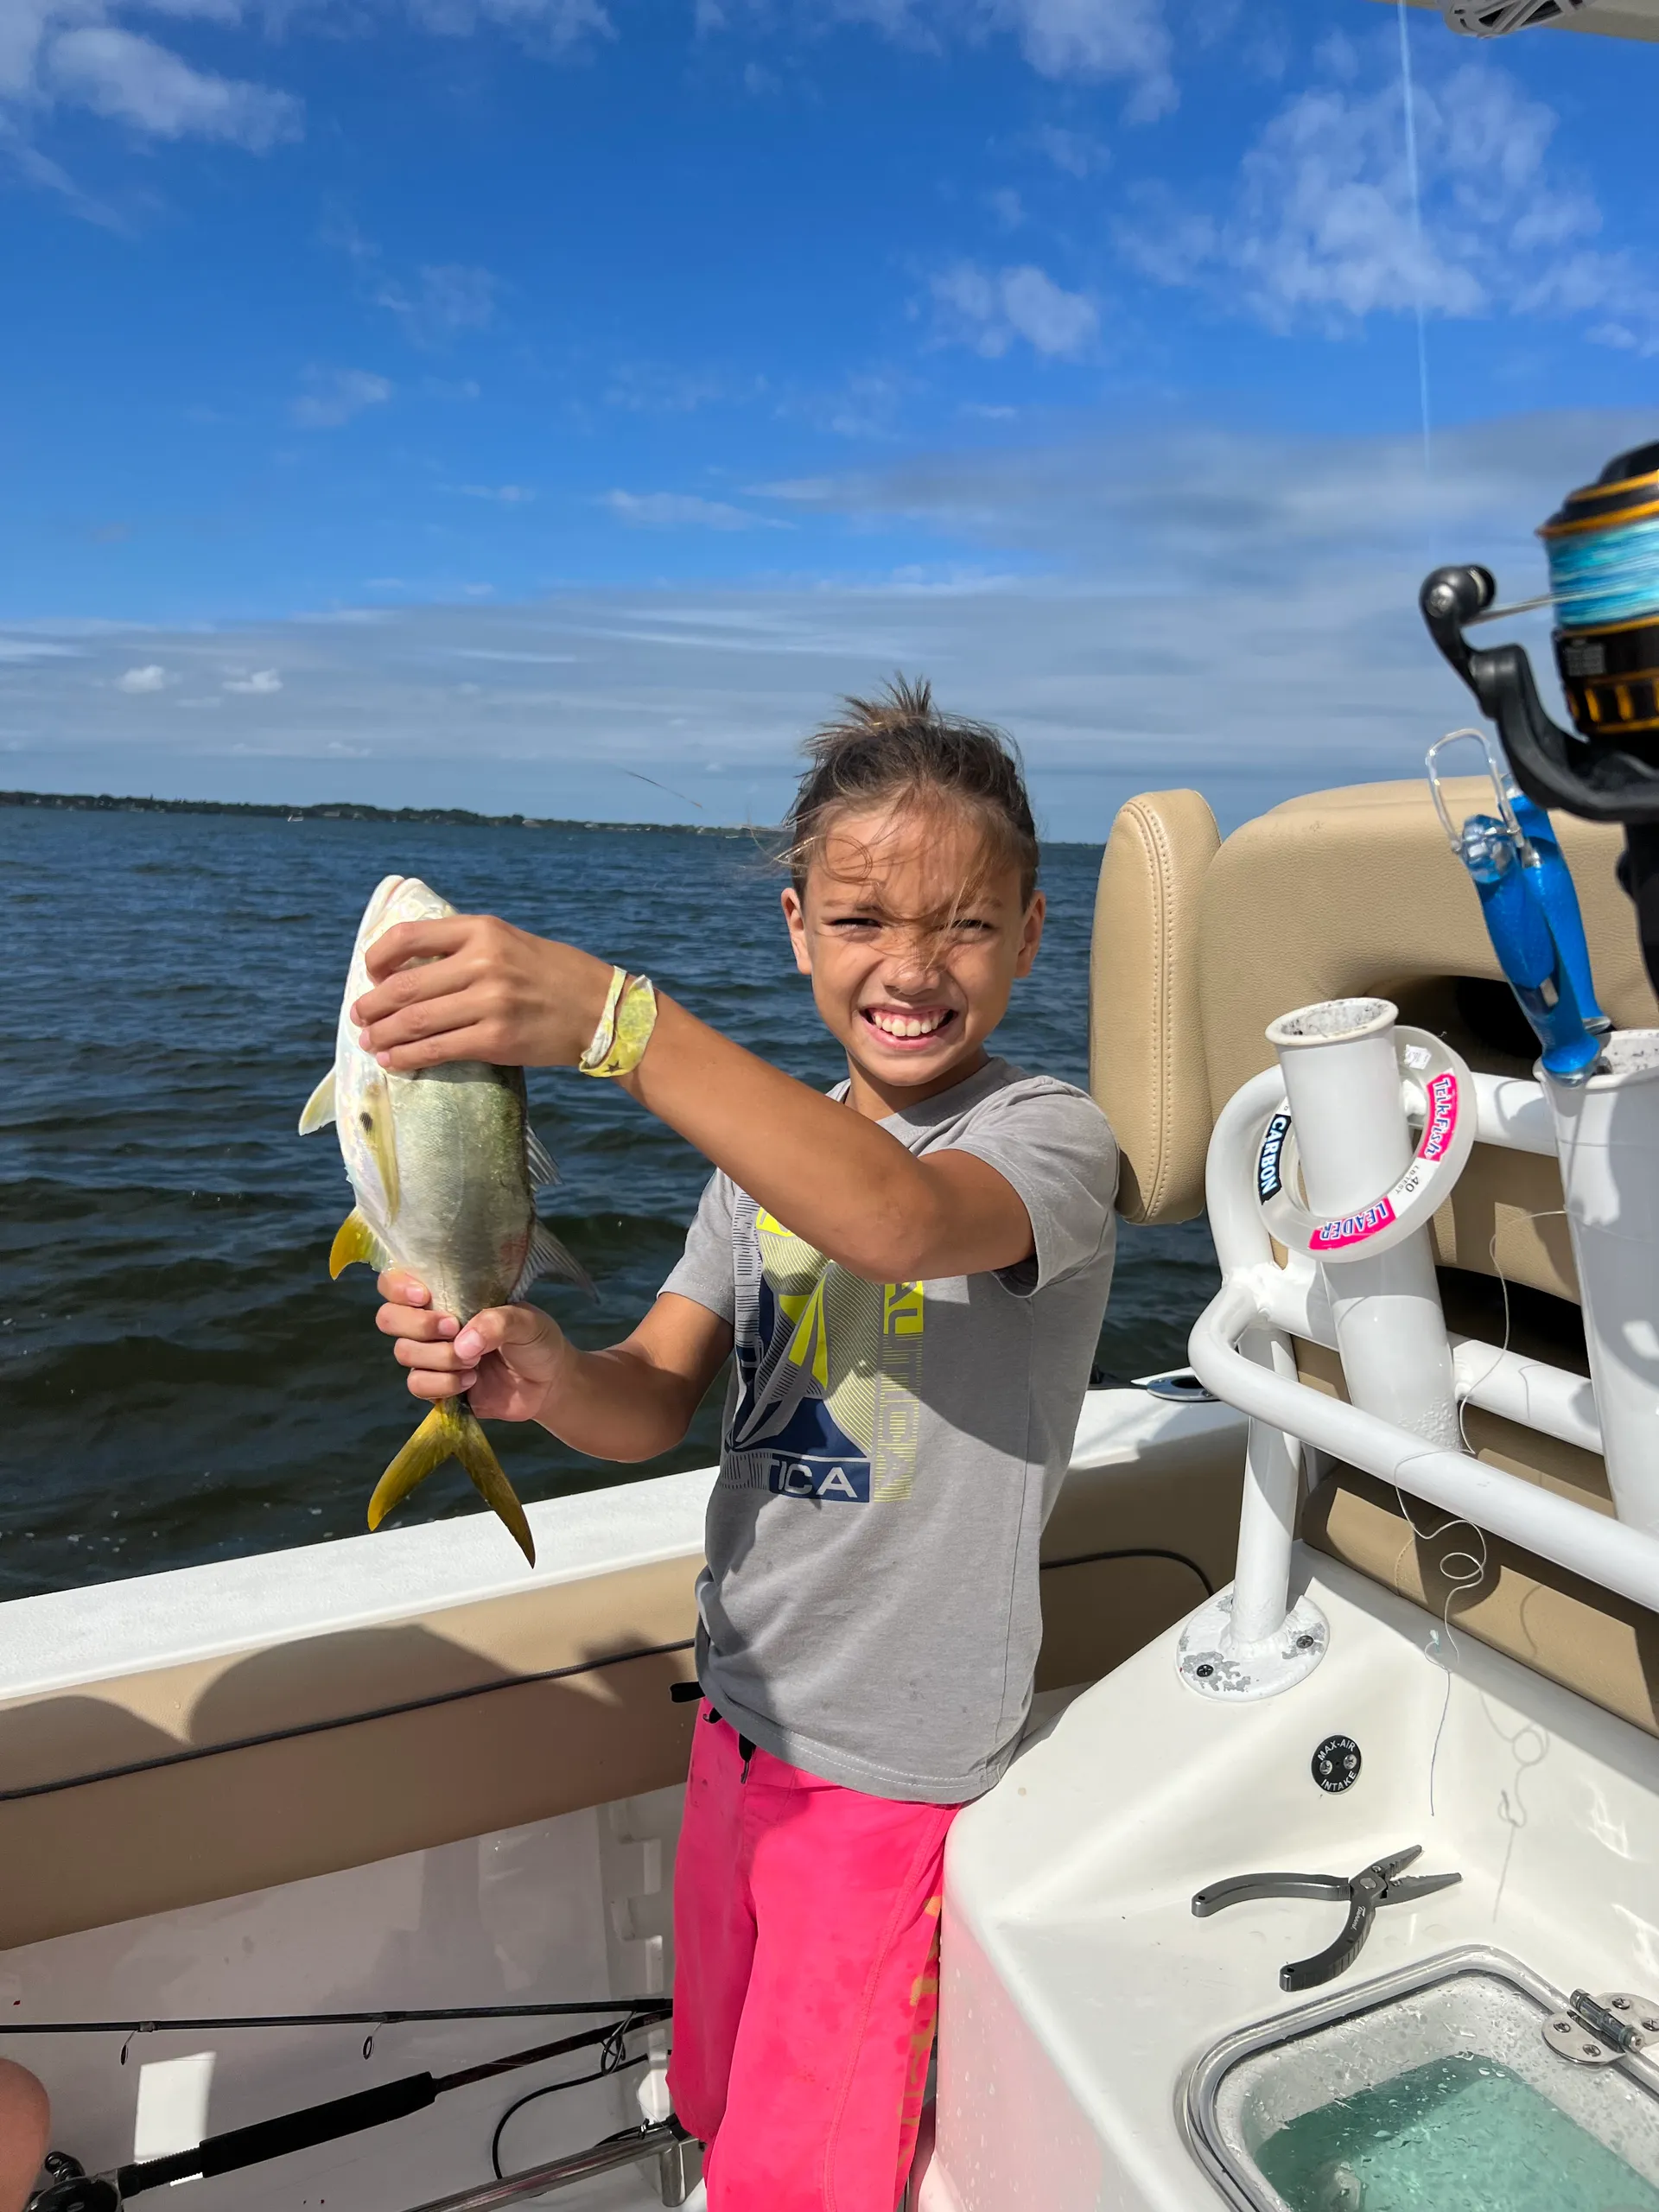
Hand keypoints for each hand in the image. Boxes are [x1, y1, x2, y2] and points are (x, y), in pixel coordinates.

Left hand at [351, 914, 614, 1071]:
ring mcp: (490, 1002)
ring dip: (384, 1035)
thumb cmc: (554, 974)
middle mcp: (483, 962)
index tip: (372, 975)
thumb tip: (411, 969)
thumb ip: (466, 948)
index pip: (409, 937)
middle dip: (373, 1006)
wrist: (603, 1009)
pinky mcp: (497, 1039)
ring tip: (370, 1042)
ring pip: (416, 1021)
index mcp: (483, 930)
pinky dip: (408, 1057)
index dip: (378, 958)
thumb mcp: (510, 941)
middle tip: (359, 1017)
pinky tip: (393, 1061)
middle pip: (405, 986)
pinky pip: (438, 1050)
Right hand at [375, 1270, 572, 1421]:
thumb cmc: (536, 1340)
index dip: (397, 1287)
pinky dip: (443, 1384)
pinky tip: (471, 1381)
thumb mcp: (527, 1321)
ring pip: (404, 1353)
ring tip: (474, 1361)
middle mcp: (431, 1322)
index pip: (396, 1282)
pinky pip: (417, 1384)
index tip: (424, 1296)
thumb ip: (498, 1322)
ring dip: (440, 1357)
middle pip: (388, 1318)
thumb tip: (463, 1344)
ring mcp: (431, 1355)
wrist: (547, 1383)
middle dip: (418, 1325)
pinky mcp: (436, 1385)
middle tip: (453, 1328)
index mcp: (447, 1295)